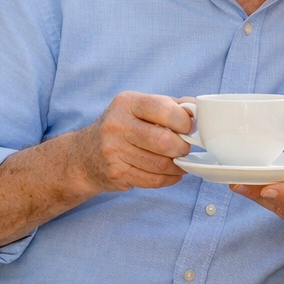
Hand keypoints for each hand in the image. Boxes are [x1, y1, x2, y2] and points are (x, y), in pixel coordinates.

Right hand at [78, 91, 193, 192]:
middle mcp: (117, 125)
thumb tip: (200, 109)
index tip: (189, 128)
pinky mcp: (116, 173)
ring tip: (181, 162)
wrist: (84, 155)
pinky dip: (170, 178)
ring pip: (161, 164)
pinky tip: (172, 173)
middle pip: (164, 141)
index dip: (184, 122)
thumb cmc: (122, 127)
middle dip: (183, 147)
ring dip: (179, 166)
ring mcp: (113, 151)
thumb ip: (170, 105)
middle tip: (185, 148)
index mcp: (127, 103)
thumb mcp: (140, 107)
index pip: (164, 110)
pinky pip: (153, 180)